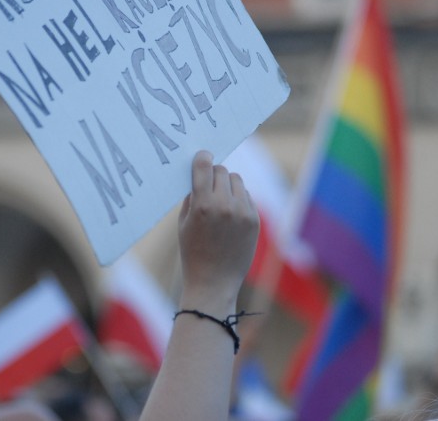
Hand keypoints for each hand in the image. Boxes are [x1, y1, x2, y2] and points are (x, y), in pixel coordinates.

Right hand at [177, 150, 259, 313]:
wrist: (214, 282)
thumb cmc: (192, 252)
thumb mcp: (183, 222)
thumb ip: (191, 196)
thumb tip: (200, 173)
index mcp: (203, 205)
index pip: (205, 166)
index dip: (202, 158)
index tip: (202, 156)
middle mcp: (225, 206)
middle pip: (222, 170)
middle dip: (214, 175)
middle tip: (208, 184)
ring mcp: (242, 213)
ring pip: (236, 180)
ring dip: (227, 185)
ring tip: (219, 201)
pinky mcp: (254, 220)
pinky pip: (246, 196)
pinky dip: (238, 199)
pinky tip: (229, 215)